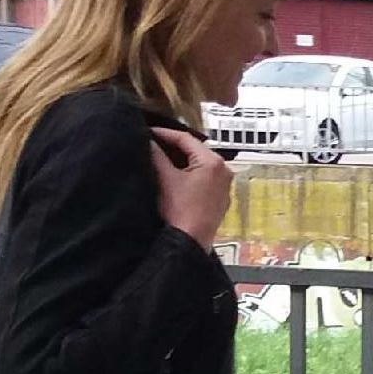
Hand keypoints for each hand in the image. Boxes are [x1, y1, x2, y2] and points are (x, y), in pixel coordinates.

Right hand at [151, 126, 230, 244]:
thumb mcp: (165, 178)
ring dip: (179, 160)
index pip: (186, 139)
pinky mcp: (219, 198)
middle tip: (153, 143)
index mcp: (213, 162)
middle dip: (172, 146)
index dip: (165, 133)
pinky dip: (187, 173)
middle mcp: (224, 171)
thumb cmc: (181, 212)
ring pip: (198, 164)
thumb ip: (156, 155)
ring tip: (159, 157)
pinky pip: (202, 178)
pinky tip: (172, 175)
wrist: (190, 241)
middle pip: (194, 150)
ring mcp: (223, 186)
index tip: (149, 132)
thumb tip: (149, 142)